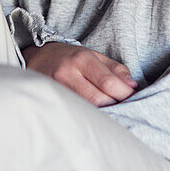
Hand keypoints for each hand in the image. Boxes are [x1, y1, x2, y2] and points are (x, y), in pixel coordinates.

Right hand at [23, 41, 137, 106]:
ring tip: (109, 110)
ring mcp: (57, 88)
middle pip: (98, 99)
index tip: (132, 97)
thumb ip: (115, 69)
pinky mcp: (50, 100)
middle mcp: (68, 73)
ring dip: (102, 112)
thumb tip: (132, 86)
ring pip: (86, 108)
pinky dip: (87, 115)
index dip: (123, 93)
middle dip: (114, 105)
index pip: (108, 82)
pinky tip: (92, 115)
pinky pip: (74, 112)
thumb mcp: (93, 55)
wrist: (37, 58)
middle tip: (122, 106)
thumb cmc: (69, 57)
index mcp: (82, 59)